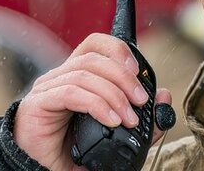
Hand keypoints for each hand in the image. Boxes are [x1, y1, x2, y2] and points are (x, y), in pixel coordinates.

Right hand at [13, 33, 172, 170]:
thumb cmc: (76, 148)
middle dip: (124, 78)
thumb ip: (144, 117)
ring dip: (114, 94)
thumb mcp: (117, 131)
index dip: (118, 49)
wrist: (44, 169)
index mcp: (77, 75)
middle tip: (142, 101)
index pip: (95, 44)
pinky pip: (70, 93)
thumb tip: (164, 96)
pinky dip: (96, 104)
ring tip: (129, 119)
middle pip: (94, 58)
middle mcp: (61, 76)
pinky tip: (111, 120)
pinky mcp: (38, 104)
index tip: (138, 70)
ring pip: (84, 74)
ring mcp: (47, 88)